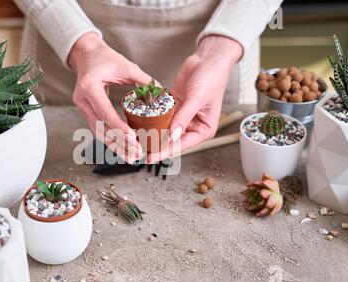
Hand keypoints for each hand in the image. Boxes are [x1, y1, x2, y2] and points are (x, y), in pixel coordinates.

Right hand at [69, 33, 153, 163]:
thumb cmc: (106, 59)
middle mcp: (82, 101)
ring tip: (132, 157)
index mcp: (89, 88)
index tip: (133, 139)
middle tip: (136, 154)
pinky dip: (111, 141)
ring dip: (115, 147)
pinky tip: (123, 150)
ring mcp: (82, 108)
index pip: (105, 113)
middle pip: (101, 128)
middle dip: (119, 143)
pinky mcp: (86, 112)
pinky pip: (98, 130)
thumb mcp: (127, 66)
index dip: (119, 128)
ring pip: (98, 133)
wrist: (87, 56)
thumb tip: (162, 95)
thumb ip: (144, 81)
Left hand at [147, 35, 242, 162]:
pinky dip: (152, 118)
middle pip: (171, 140)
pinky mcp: (174, 107)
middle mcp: (193, 125)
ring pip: (165, 129)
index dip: (165, 151)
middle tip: (138, 150)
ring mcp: (182, 116)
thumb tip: (172, 136)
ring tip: (136, 140)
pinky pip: (161, 115)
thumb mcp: (197, 98)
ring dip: (152, 133)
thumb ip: (184, 117)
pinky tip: (139, 123)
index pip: (182, 144)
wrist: (209, 58)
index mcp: (203, 129)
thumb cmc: (211, 78)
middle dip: (156, 145)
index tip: (150, 157)